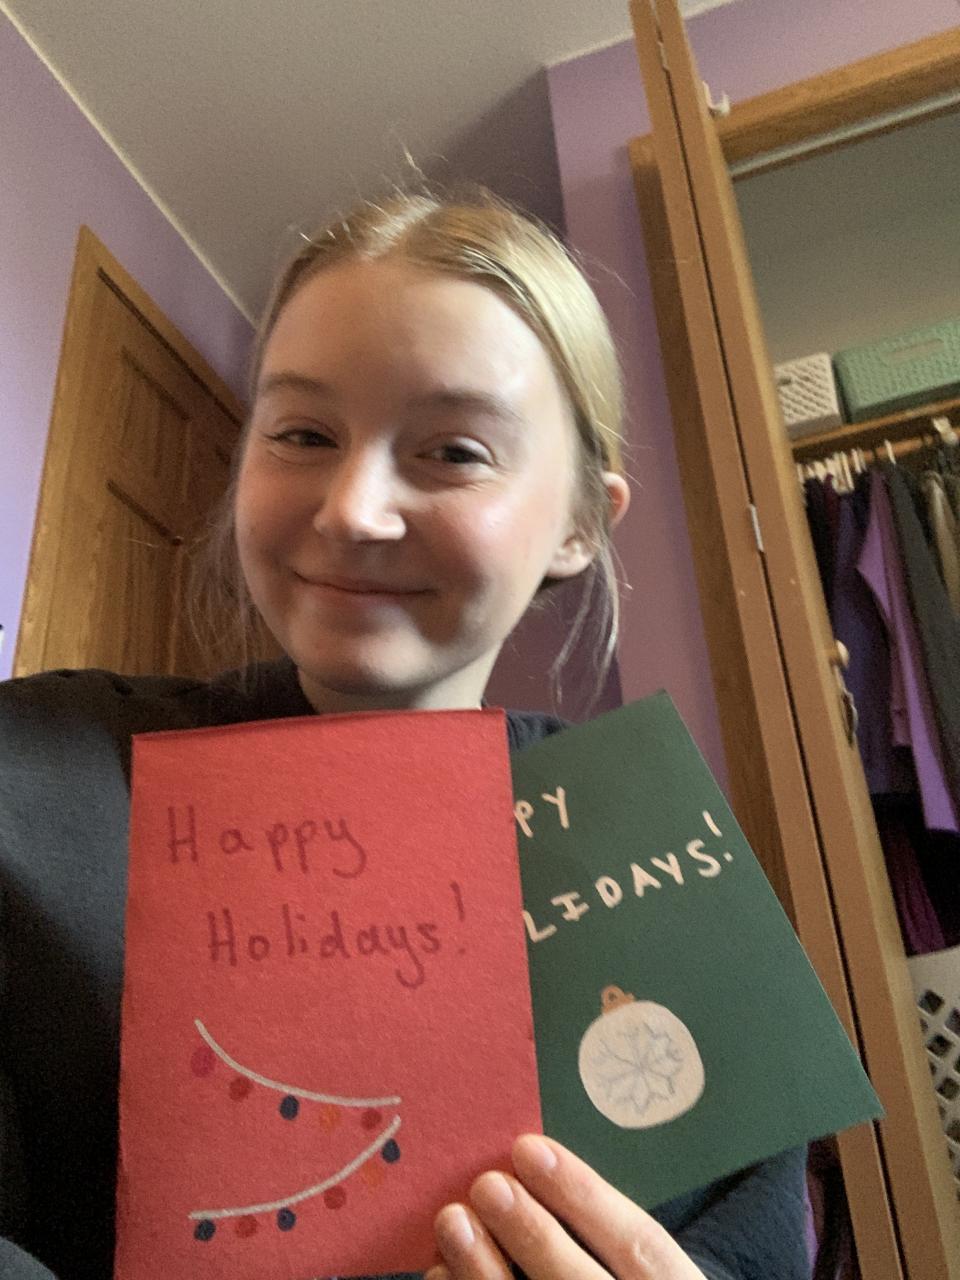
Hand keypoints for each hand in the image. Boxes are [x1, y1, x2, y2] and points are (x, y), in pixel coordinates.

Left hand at [427, 1135, 706, 1279]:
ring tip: (452, 1220)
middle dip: (531, 1232)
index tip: (529, 1149)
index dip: (584, 1195)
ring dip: (485, 1270)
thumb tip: (532, 1165)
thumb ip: (604, 1233)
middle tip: (486, 1184)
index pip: (639, 1245)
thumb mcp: (638, 1267)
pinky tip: (441, 1273)